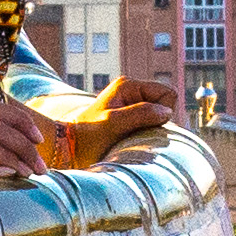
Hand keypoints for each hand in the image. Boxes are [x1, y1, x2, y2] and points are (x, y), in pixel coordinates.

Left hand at [45, 77, 166, 165]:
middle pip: (165, 105)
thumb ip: (140, 114)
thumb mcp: (113, 124)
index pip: (167, 94)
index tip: (142, 125)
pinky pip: (151, 126)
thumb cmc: (87, 137)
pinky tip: (129, 141)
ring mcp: (131, 106)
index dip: (162, 112)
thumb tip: (166, 112)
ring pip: (160, 118)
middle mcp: (132, 92)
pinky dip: (145, 136)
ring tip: (129, 138)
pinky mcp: (130, 120)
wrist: (68, 149)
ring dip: (151, 131)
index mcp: (129, 85)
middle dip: (157, 122)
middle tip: (134, 134)